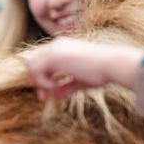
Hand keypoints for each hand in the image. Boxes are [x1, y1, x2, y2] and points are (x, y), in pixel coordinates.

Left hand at [23, 38, 143, 100]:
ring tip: (51, 92)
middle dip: (36, 82)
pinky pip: (35, 71)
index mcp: (62, 47)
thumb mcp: (79, 81)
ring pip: (30, 66)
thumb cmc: (102, 72)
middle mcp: (56, 45)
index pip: (41, 62)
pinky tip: (54, 87)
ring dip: (38, 83)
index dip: (40, 79)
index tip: (47, 95)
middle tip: (44, 97)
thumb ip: (65, 87)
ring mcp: (54, 49)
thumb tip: (53, 97)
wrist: (112, 65)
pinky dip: (42, 83)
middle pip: (32, 63)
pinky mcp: (53, 56)